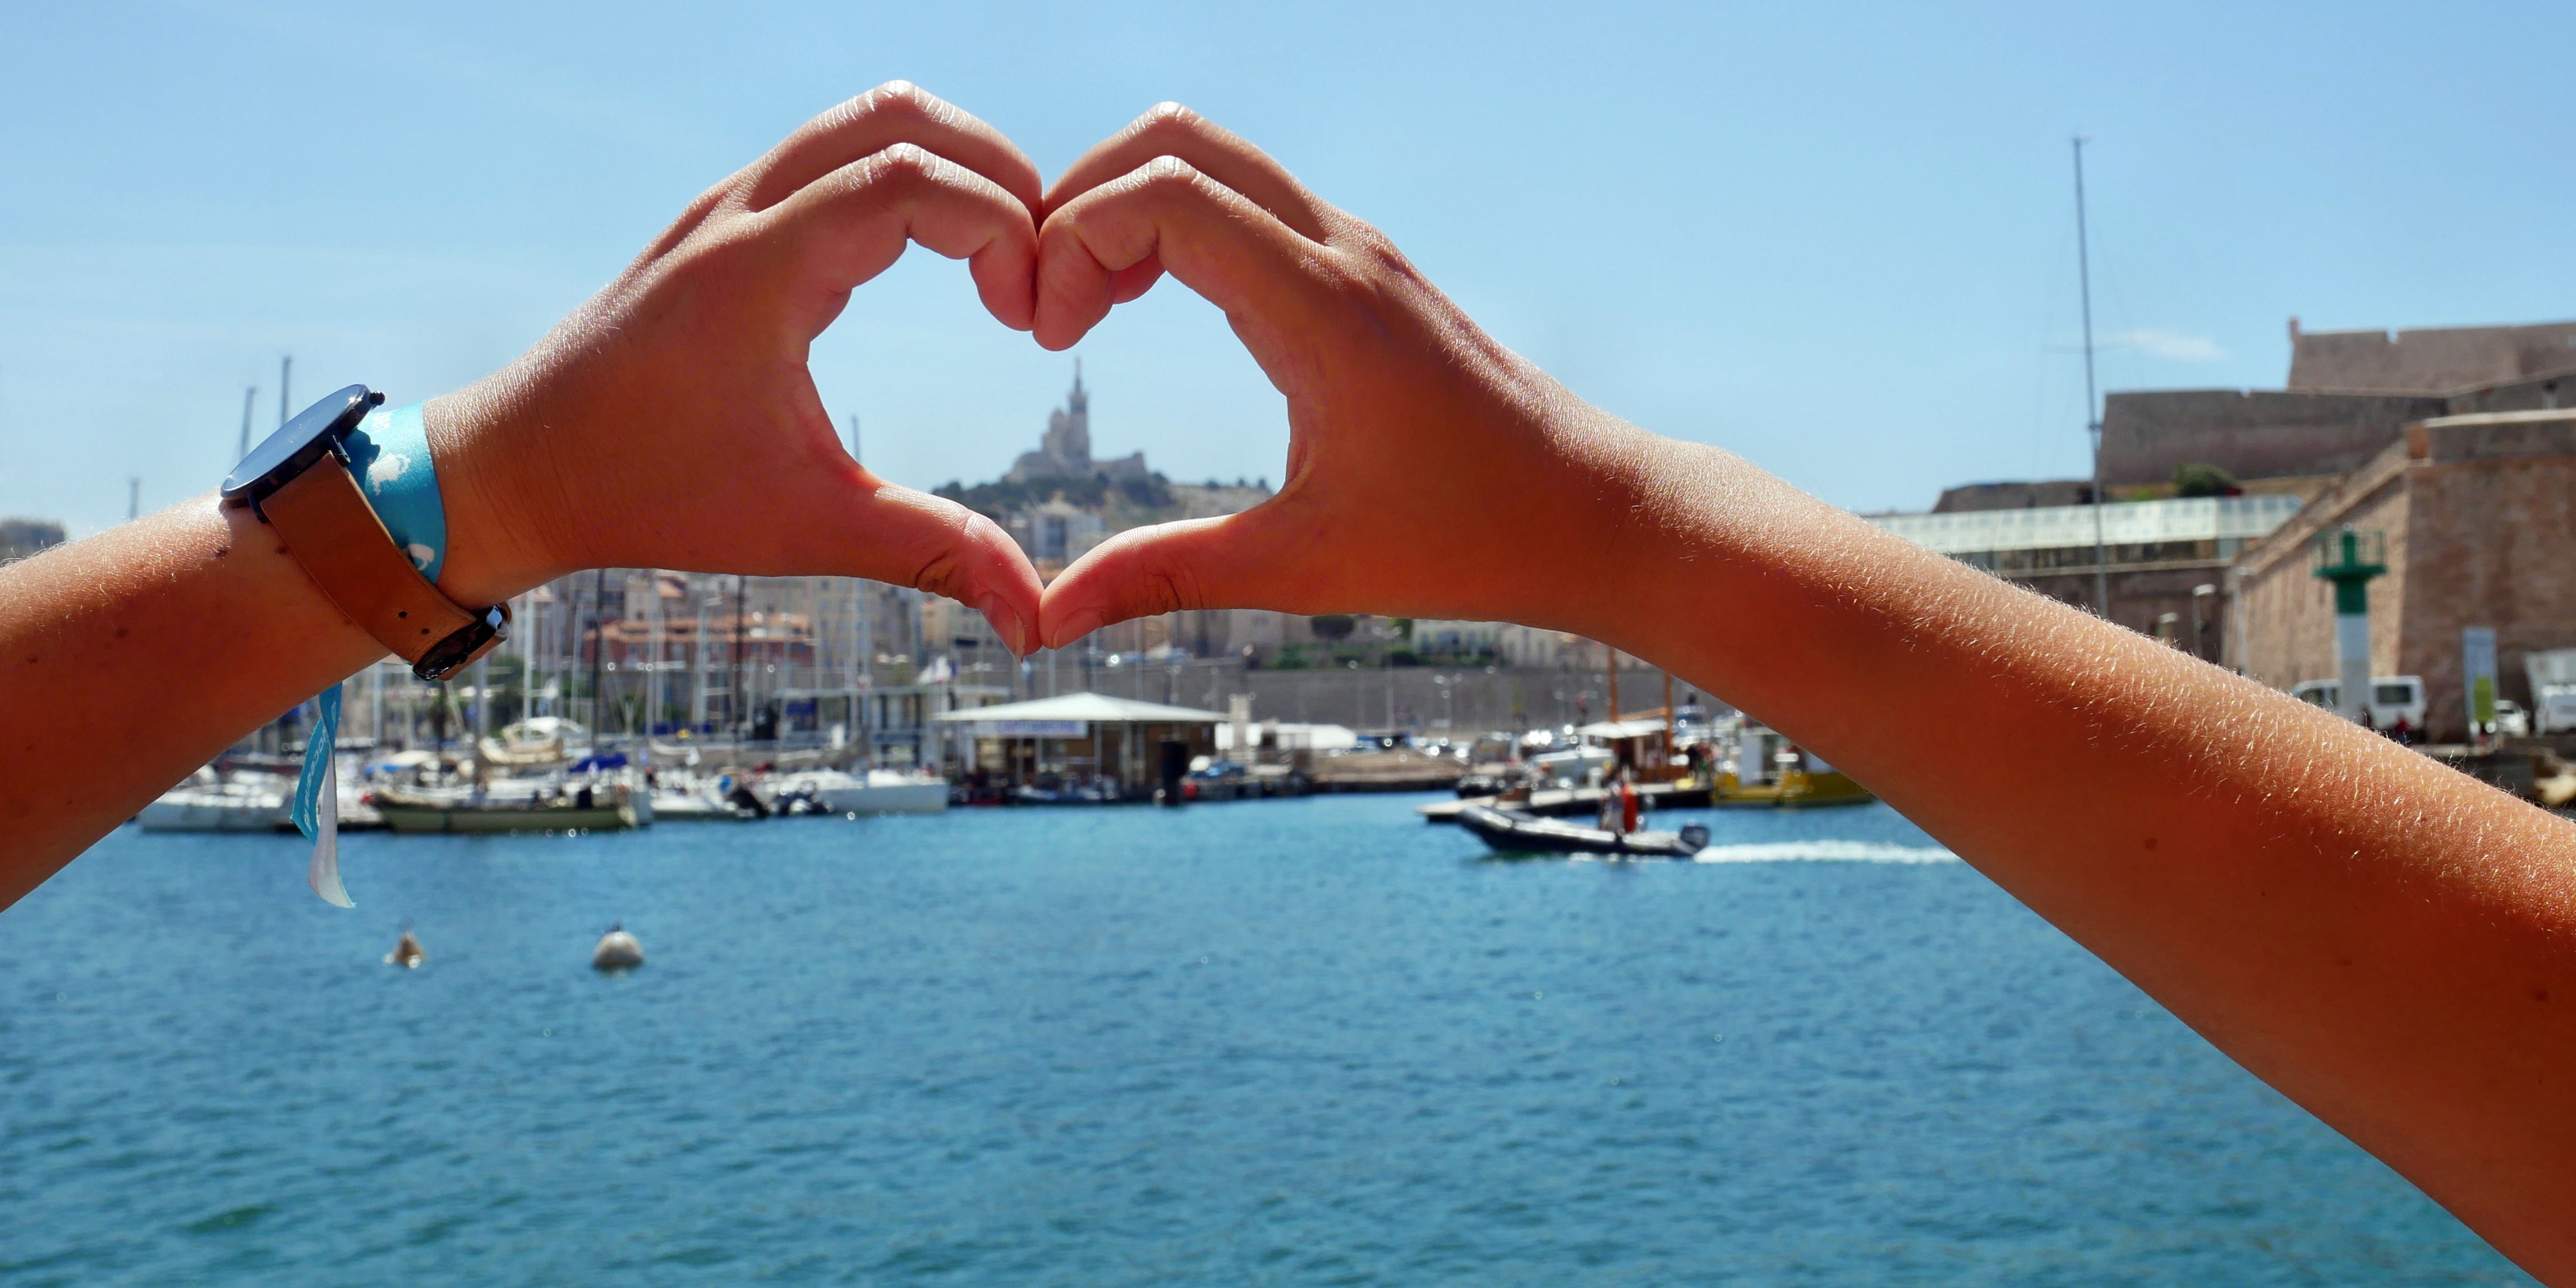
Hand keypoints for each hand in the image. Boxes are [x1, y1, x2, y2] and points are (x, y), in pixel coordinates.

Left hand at [427, 82, 1044, 652]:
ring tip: (1001, 255)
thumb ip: (927, 554)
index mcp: (760, 270)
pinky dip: (902, 178)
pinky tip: (934, 257)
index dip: (1001, 230)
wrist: (518, 468)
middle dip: (995, 169)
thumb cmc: (646, 496)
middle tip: (1040, 260)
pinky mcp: (727, 221)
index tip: (1026, 316)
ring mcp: (730, 206)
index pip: (913, 179)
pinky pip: (832, 154)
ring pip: (862, 120)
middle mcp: (742, 213)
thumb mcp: (800, 529)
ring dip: (950, 165)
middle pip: (897, 115)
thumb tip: (1035, 619)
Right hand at [1028, 106, 1664, 648]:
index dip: (1074, 241)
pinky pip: (1250, 196)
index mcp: (1323, 307)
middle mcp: (1342, 252)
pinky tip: (1148, 300)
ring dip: (1129, 204)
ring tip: (1085, 306)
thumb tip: (1048, 619)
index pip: (1167, 195)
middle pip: (1177, 140)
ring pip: (1215, 156)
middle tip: (1044, 302)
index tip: (1045, 334)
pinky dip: (1179, 220)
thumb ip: (1168, 576)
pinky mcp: (1364, 268)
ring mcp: (1358, 250)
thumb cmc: (1468, 539)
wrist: (1592, 512)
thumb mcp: (1303, 568)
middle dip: (1081, 197)